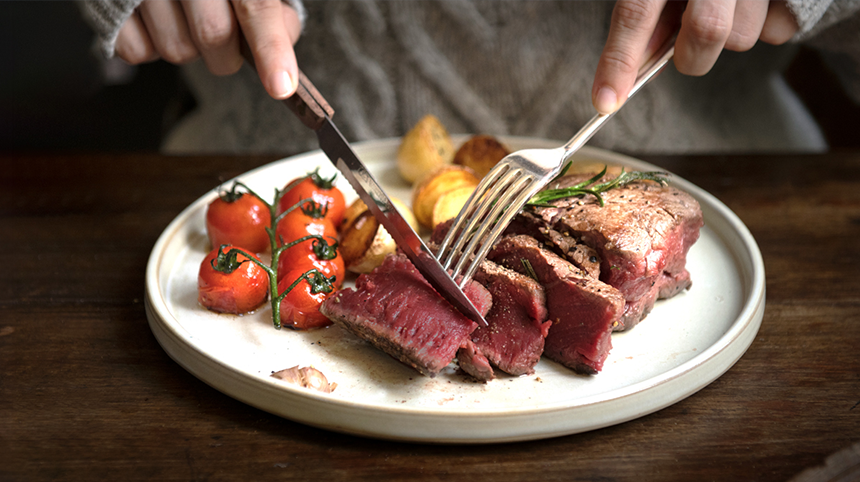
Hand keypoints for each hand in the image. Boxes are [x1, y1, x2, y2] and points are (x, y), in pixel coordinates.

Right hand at [115, 0, 301, 98]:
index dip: (271, 47)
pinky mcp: (107, 5)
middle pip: (215, 35)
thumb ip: (267, 6)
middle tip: (227, 42)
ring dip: (190, 49)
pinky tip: (156, 18)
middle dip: (228, 56)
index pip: (255, 6)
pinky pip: (138, 52)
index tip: (281, 85)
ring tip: (183, 16)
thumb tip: (283, 45)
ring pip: (178, 51)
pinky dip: (153, 46)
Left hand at [592, 0, 798, 113]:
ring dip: (728, 34)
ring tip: (726, 2)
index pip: (635, 12)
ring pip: (741, 38)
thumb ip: (649, 12)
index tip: (605, 102)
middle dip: (692, 56)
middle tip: (685, 49)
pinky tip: (752, 2)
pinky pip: (776, 30)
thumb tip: (639, 63)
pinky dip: (763, 24)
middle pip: (706, 32)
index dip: (619, 60)